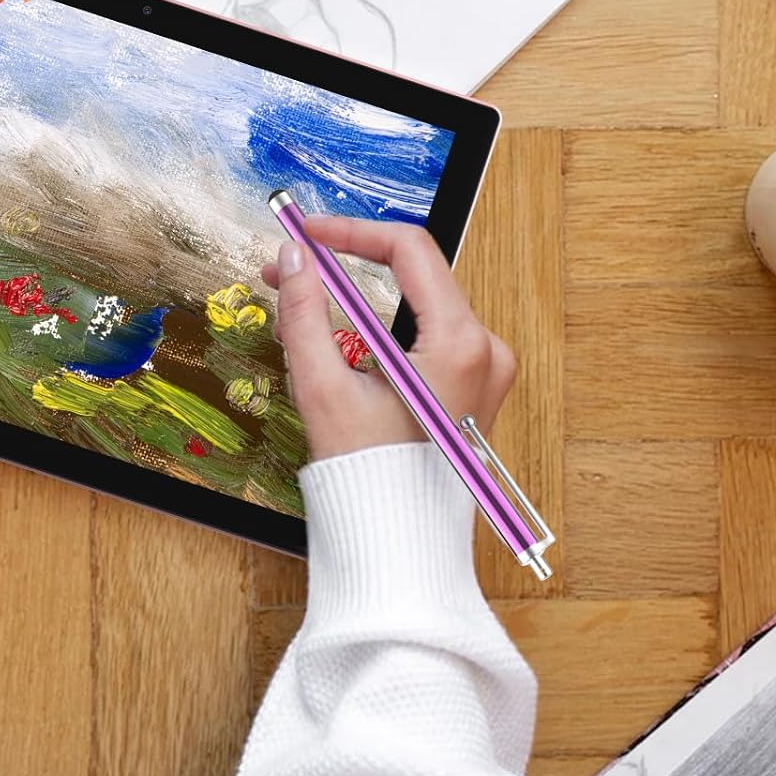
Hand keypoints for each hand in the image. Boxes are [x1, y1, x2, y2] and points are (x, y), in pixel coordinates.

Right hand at [264, 216, 515, 463]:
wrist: (400, 543)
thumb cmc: (371, 479)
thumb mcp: (324, 388)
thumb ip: (304, 312)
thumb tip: (294, 258)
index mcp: (461, 346)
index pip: (409, 250)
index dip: (351, 232)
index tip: (307, 234)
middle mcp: (485, 350)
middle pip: (411, 275)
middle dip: (344, 266)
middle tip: (289, 270)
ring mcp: (486, 368)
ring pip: (413, 304)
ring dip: (356, 299)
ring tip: (301, 309)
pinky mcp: (474, 385)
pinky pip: (424, 334)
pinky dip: (379, 328)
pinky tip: (335, 338)